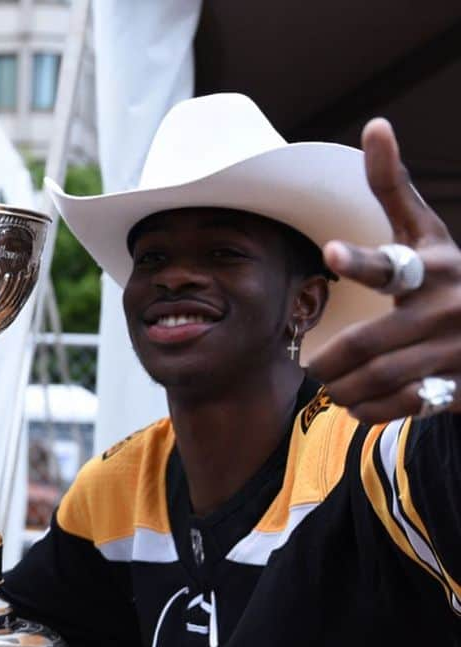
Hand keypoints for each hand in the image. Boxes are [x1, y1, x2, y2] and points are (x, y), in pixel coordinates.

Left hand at [307, 117, 460, 422]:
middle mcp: (446, 308)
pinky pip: (396, 405)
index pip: (391, 264)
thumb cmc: (450, 276)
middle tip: (313, 366)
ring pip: (375, 379)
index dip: (360, 260)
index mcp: (433, 267)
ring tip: (334, 385)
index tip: (331, 252)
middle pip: (363, 344)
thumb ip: (394, 189)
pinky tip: (360, 402)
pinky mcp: (456, 386)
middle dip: (328, 362)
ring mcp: (453, 350)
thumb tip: (374, 125)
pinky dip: (368, 409)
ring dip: (342, 389)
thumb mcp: (429, 232)